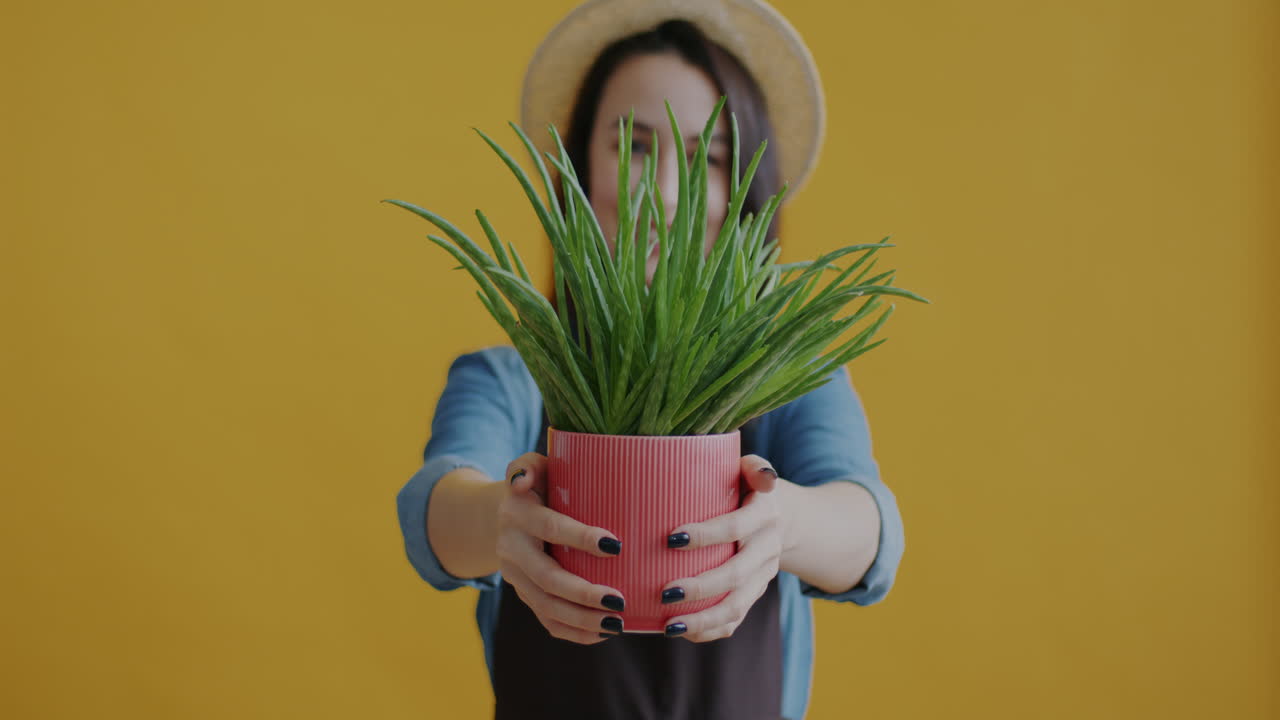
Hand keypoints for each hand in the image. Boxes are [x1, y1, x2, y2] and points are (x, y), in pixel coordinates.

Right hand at [496, 452, 627, 643]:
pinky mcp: (524, 594)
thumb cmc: (537, 484)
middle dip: (582, 593)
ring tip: (616, 623)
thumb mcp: (531, 465)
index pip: (550, 527)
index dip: (580, 538)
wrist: (504, 513)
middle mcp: (511, 548)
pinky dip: (574, 632)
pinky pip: (546, 620)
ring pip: (545, 606)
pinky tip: (602, 634)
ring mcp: (515, 576)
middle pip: (546, 577)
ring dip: (581, 619)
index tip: (616, 545)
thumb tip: (522, 481)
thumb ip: (527, 465)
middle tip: (619, 600)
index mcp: (517, 513)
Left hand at [659, 455, 783, 641]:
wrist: (787, 518)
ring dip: (704, 617)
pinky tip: (682, 632)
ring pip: (738, 604)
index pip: (736, 526)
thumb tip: (763, 474)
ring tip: (670, 625)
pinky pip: (736, 618)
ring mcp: (763, 575)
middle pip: (737, 573)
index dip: (706, 534)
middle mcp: (768, 547)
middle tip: (665, 591)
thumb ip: (753, 466)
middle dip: (701, 586)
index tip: (671, 539)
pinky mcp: (755, 593)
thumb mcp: (753, 469)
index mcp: (765, 512)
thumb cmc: (751, 488)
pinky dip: (710, 630)